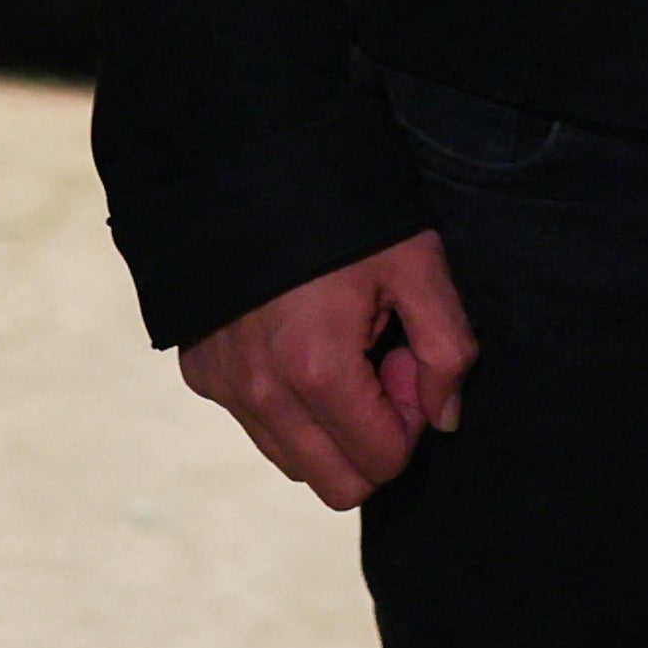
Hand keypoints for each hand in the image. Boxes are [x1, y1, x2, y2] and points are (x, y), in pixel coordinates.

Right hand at [176, 228, 478, 509]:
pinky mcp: (200, 374)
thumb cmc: (346, 212)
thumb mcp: (418, 264)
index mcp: (318, 372)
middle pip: (336, 486)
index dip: (411, 421)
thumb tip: (444, 418)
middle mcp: (260, 393)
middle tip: (379, 361)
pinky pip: (255, 425)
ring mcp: (223, 387)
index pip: (381, 465)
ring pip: (293, 462)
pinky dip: (287, 404)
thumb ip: (447, 350)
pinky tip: (298, 337)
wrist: (249, 161)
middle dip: (373, 439)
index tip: (403, 358)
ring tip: (340, 348)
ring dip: (329, 426)